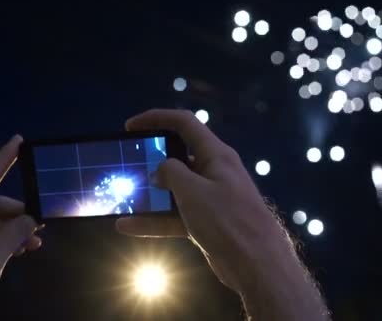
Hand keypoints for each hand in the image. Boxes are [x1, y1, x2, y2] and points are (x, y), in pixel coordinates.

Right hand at [116, 110, 327, 319]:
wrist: (256, 264)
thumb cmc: (227, 220)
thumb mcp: (193, 190)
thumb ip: (171, 173)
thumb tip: (160, 171)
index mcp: (216, 155)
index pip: (184, 124)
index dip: (156, 118)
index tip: (131, 126)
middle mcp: (214, 172)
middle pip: (177, 157)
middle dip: (151, 160)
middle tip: (128, 164)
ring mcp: (210, 198)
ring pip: (174, 190)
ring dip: (149, 194)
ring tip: (124, 197)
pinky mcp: (206, 222)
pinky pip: (174, 216)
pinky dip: (153, 221)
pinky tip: (128, 226)